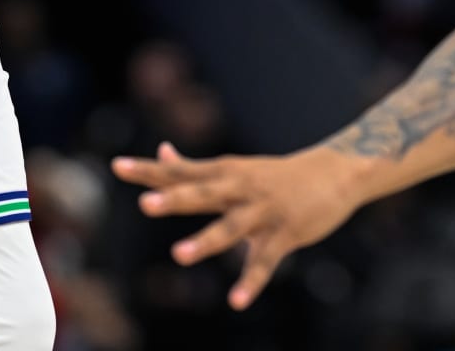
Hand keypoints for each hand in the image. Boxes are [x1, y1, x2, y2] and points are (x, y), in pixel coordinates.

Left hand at [112, 142, 362, 308]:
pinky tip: (236, 303)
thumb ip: (196, 168)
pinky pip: (265, 262)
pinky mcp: (286, 233)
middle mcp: (241, 189)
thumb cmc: (277, 175)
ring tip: (179, 255)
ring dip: (206, 241)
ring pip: (231, 228)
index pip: (182, 170)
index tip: (116, 166)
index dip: (150, 170)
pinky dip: (250, 283)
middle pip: (204, 194)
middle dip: (175, 199)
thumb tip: (162, 151)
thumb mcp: (236, 167)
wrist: (337, 172)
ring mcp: (264, 212)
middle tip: (145, 204)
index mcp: (226, 173)